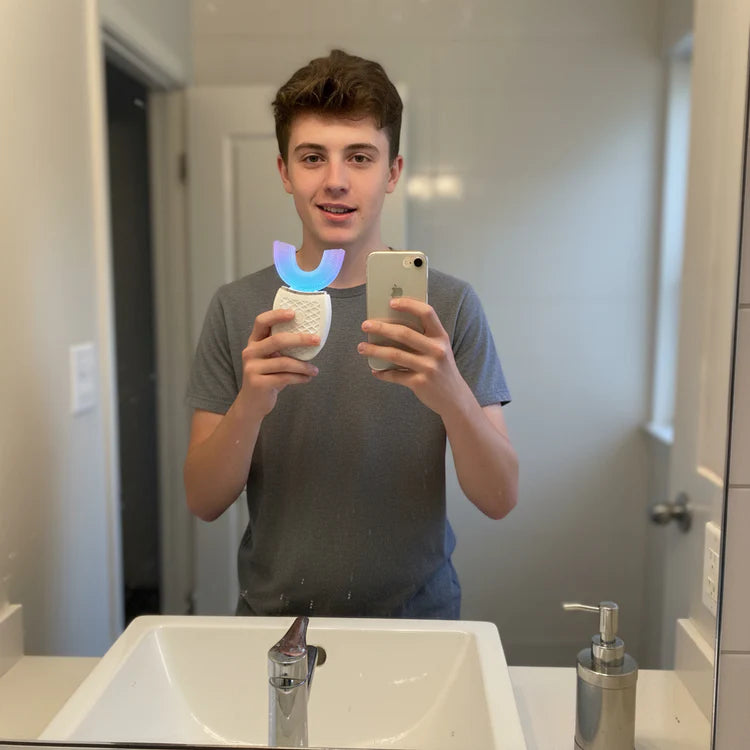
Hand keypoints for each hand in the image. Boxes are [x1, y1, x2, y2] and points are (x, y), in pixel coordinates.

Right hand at [238, 308, 319, 418]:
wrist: (252, 403)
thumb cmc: (267, 377)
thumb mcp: (271, 359)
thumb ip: (283, 348)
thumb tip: (310, 337)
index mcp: (254, 342)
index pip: (261, 321)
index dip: (276, 315)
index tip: (294, 313)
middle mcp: (250, 352)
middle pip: (276, 340)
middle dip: (299, 339)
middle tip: (316, 340)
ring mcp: (252, 368)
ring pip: (284, 362)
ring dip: (304, 366)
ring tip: (315, 370)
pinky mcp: (258, 383)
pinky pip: (285, 377)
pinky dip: (300, 377)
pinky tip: (307, 378)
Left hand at [358, 298, 470, 414]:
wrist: (454, 397)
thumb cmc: (441, 368)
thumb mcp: (439, 349)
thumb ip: (423, 337)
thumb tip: (391, 324)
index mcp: (441, 337)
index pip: (427, 313)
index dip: (409, 304)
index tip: (391, 302)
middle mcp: (436, 350)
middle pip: (404, 333)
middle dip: (381, 327)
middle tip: (365, 325)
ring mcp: (429, 367)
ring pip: (395, 354)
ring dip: (374, 350)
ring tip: (361, 347)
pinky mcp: (420, 383)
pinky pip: (395, 375)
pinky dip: (382, 373)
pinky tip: (375, 370)